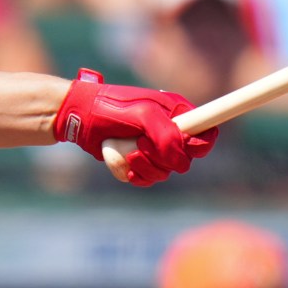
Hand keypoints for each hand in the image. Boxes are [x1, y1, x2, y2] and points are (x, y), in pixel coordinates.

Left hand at [53, 68, 216, 186]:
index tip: (185, 147)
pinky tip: (124, 163)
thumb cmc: (111, 108)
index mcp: (178, 115)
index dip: (200, 146)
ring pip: (164, 173)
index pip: (207, 135)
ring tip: (128, 152)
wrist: (81, 117)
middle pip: (184, 160)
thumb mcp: (143, 115)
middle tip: (141, 143)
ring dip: (145, 167)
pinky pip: (146, 179)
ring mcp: (154, 149)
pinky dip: (134, 174)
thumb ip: (166, 136)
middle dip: (162, 158)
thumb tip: (181, 161)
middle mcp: (170, 133)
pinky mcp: (139, 162)